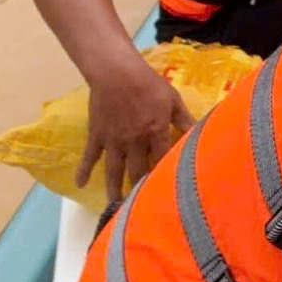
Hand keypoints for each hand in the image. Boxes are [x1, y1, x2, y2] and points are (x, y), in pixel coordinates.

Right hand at [77, 60, 194, 202]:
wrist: (116, 72)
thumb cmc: (149, 84)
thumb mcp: (173, 100)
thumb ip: (185, 120)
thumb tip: (201, 134)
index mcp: (155, 133)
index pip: (163, 161)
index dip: (165, 176)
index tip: (169, 193)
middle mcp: (134, 142)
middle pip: (138, 171)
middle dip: (140, 190)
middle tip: (142, 208)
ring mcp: (113, 141)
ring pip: (114, 170)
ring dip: (114, 189)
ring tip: (115, 207)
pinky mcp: (97, 135)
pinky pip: (89, 156)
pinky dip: (83, 170)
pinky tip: (80, 184)